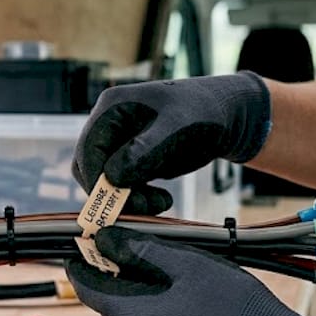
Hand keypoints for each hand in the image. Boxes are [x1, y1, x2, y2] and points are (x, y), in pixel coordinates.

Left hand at [65, 226, 315, 315]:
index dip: (82, 264)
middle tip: (136, 250)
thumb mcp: (187, 265)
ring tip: (169, 275)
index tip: (85, 245)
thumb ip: (141, 251)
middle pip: (111, 304)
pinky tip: (184, 303)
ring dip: (141, 298)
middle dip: (117, 277)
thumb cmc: (234, 307)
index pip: (87, 288)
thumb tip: (104, 239)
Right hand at [72, 72, 270, 213]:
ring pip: (107, 182)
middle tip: (143, 206)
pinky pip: (124, 187)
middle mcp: (111, 126)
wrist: (227, 118)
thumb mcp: (177, 127)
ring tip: (160, 203)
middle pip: (91, 168)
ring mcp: (121, 144)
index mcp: (112, 108)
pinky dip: (139, 199)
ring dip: (128, 200)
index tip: (116, 202)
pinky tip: (162, 201)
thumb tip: (112, 176)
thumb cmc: (204, 112)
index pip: (88, 149)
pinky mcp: (133, 161)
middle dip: (112, 192)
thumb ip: (144, 150)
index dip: (96, 179)